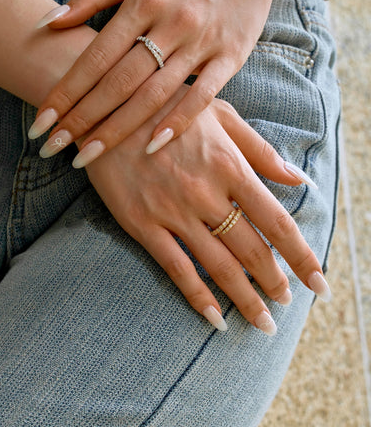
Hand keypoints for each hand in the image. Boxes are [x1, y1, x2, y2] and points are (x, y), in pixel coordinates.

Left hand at [29, 0, 284, 163]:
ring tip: (89, 156)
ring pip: (155, 94)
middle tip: (53, 148)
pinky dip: (179, 121)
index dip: (66, 91)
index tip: (43, 121)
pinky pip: (203, 95)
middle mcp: (171, 22)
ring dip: (119, 129)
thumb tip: (50, 21)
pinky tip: (153, 145)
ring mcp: (202, 42)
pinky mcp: (231, 56)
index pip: (96, 56)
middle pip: (119, 82)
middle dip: (82, 118)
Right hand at [81, 87, 328, 334]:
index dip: (302, 255)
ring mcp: (172, 211)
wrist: (108, 107)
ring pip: (218, 265)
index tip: (318, 281)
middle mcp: (206, 193)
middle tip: (287, 303)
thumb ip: (259, 149)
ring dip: (245, 298)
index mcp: (229, 165)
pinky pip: (175, 267)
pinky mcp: (142, 223)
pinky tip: (215, 318)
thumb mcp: (219, 114)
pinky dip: (198, 296)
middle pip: (252, 250)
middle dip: (276, 282)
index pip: (277, 221)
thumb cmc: (169, 106)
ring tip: (263, 322)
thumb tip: (298, 179)